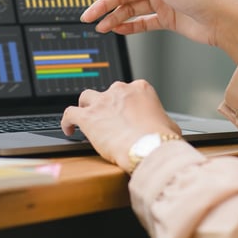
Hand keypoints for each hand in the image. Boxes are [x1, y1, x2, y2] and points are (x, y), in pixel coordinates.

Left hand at [60, 80, 180, 172]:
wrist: (148, 147)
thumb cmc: (160, 139)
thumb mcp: (170, 126)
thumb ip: (163, 121)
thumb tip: (165, 128)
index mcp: (140, 89)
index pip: (129, 91)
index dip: (125, 104)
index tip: (125, 115)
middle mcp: (120, 91)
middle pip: (108, 93)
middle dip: (107, 105)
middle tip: (109, 120)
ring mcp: (102, 102)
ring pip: (86, 97)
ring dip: (85, 107)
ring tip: (86, 118)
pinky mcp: (88, 117)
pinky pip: (70, 113)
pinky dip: (67, 121)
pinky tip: (69, 129)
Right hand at [80, 0, 237, 62]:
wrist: (219, 20)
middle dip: (104, 3)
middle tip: (89, 15)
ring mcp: (160, 0)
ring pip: (130, 8)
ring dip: (114, 17)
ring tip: (102, 27)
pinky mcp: (165, 18)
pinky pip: (141, 21)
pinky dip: (128, 26)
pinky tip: (117, 29)